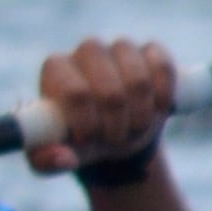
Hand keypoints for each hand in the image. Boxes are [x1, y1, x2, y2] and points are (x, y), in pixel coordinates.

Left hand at [28, 36, 173, 174]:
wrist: (113, 134)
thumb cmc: (77, 142)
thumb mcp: (55, 158)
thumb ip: (47, 162)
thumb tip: (61, 158)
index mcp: (55, 68)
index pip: (76, 93)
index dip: (87, 123)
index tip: (88, 140)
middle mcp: (87, 51)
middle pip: (110, 92)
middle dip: (116, 126)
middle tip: (113, 140)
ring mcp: (121, 48)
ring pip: (139, 81)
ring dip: (141, 115)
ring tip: (133, 128)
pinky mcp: (152, 51)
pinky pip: (163, 67)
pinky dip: (164, 94)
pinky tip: (158, 109)